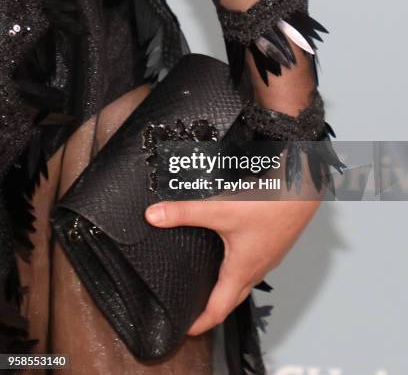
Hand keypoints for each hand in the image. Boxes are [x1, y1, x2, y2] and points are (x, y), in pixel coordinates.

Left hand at [145, 198, 320, 334]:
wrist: (303, 189)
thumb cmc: (271, 205)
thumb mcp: (219, 209)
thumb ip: (185, 212)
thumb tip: (155, 216)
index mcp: (242, 269)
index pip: (219, 308)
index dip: (202, 322)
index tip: (189, 328)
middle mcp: (258, 266)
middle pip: (233, 297)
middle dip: (214, 307)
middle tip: (197, 310)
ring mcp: (269, 254)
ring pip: (247, 278)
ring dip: (229, 284)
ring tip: (211, 280)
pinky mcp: (275, 240)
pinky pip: (256, 261)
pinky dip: (241, 264)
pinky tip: (233, 248)